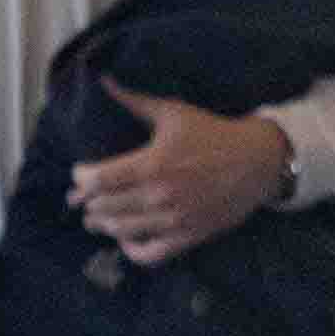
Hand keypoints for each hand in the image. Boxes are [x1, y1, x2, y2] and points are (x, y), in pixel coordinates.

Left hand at [64, 86, 288, 264]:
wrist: (256, 161)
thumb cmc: (212, 133)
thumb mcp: (172, 112)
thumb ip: (134, 100)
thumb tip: (104, 80)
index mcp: (152, 164)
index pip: (100, 180)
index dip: (81, 179)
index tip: (79, 174)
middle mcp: (159, 196)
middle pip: (106, 208)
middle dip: (86, 204)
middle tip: (78, 199)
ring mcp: (174, 220)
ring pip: (123, 232)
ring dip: (103, 226)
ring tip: (95, 219)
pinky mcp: (189, 237)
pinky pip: (151, 255)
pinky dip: (132, 252)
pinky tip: (126, 240)